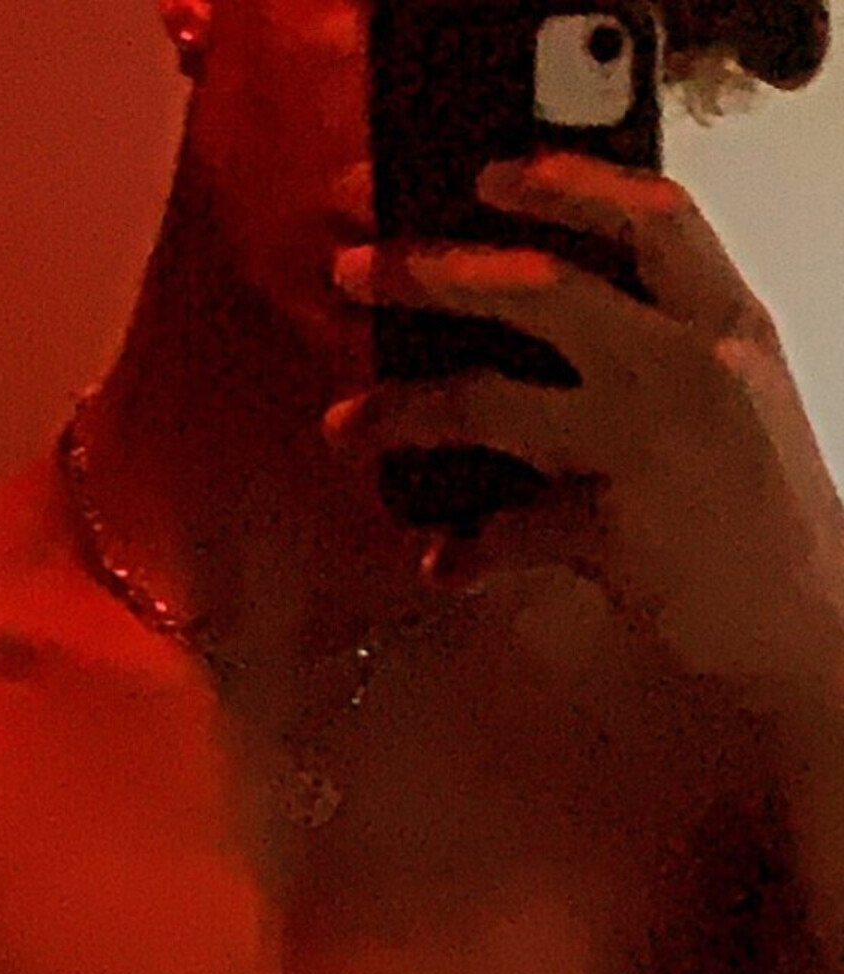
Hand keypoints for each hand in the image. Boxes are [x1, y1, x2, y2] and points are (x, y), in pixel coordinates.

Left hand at [322, 149, 843, 696]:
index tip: (486, 174)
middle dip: (430, 272)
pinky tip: (440, 563)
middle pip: (537, 287)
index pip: (653, 217)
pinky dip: (464, 549)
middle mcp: (690, 368)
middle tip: (352, 271)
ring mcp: (647, 447)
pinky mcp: (611, 531)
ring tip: (344, 426)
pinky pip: (504, 529)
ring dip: (403, 411)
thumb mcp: (737, 404)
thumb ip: (664, 348)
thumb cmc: (761, 518)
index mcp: (729, 325)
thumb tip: (537, 319)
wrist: (805, 631)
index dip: (564, 185)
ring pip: (489, 401)